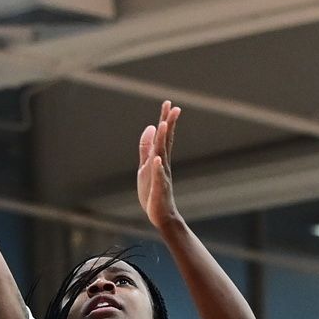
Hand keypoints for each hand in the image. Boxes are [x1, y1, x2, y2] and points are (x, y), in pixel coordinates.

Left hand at [137, 101, 181, 228]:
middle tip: (174, 107)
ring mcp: (162, 175)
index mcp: (159, 158)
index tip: (168, 103)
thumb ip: (146, 147)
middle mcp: (163, 164)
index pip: (163, 136)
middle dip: (169, 124)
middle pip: (166, 141)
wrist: (161, 216)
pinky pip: (158, 176)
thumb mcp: (145, 165)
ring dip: (163, 140)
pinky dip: (157, 167)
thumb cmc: (153, 191)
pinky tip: (157, 158)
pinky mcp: (158, 188)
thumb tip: (150, 127)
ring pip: (162, 155)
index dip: (165, 120)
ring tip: (164, 125)